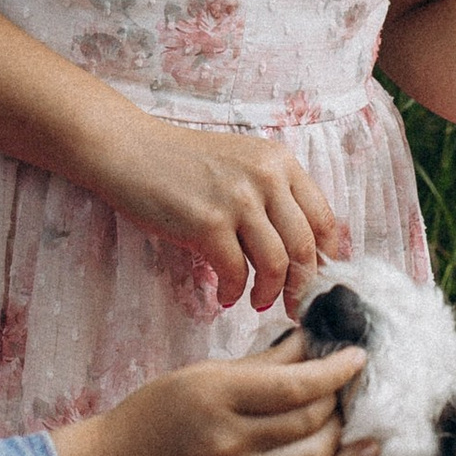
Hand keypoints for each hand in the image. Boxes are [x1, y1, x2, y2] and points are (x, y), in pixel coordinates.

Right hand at [52, 346, 373, 455]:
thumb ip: (260, 363)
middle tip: (350, 380)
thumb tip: (309, 344)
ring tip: (350, 411)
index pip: (295, 385)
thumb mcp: (202, 373)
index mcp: (217, 396)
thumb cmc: (156, 411)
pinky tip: (364, 452)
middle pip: (309, 420)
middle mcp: (231, 439)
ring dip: (341, 431)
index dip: (335, 370)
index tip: (359, 356)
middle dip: (339, 397)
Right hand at [93, 114, 348, 314]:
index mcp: (280, 162)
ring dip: (269, 293)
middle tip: (292, 306)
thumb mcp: (241, 164)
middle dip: (302, 286)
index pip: (324, 219)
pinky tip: (225, 295)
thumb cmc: (183, 164)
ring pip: (276, 264)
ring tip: (256, 301)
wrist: (130, 149)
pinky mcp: (207, 223)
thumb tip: (301, 251)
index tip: (316, 281)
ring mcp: (237, 199)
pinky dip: (235, 292)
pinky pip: (236, 272)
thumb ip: (273, 196)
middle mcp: (266, 177)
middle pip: (305, 246)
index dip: (326, 258)